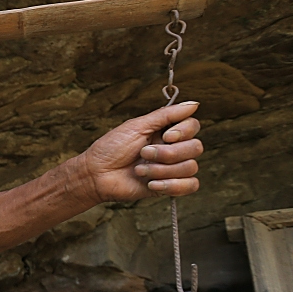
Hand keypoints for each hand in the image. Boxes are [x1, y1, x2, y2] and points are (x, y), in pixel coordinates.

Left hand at [82, 101, 202, 202]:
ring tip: (139, 170)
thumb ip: (166, 115)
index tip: (165, 136)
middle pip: (196, 147)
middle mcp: (172, 148)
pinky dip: (172, 185)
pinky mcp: (169, 187)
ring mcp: (172, 168)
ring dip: (162, 170)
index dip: (184, 131)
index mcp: (166, 131)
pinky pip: (190, 186)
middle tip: (144, 153)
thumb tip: (194, 104)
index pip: (193, 126)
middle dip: (168, 153)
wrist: (96, 174)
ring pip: (190, 167)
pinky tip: (151, 184)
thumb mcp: (137, 127)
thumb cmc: (111, 148)